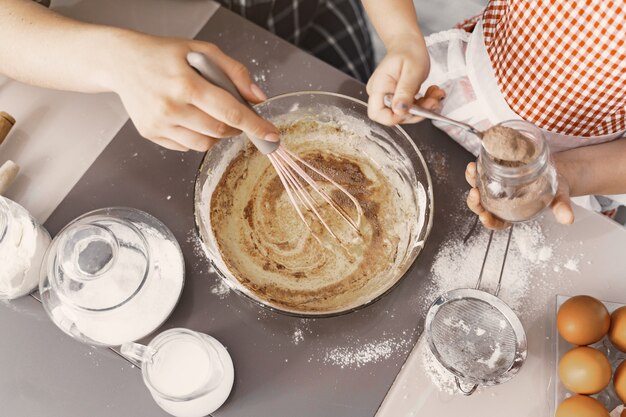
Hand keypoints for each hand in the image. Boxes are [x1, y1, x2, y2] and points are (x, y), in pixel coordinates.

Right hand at [107, 32, 277, 150]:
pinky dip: (196, 136)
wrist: (122, 62)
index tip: (272, 136)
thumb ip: (234, 72)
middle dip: (235, 126)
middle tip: (232, 112)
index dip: (255, 126)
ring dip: (216, 133)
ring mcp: (159, 123)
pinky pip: (186, 146)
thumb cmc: (164, 54)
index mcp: (186, 83)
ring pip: (205, 143)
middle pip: (220, 130)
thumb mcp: (202, 50)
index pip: (230, 111)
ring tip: (206, 111)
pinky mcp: (150, 134)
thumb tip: (258, 98)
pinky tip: (187, 116)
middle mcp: (171, 107)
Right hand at [366, 35, 444, 124]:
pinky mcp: (399, 98)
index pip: (377, 113)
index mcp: (378, 87)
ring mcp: (389, 97)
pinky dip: (424, 104)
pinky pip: (410, 108)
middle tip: (433, 100)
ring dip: (424, 108)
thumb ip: (405, 92)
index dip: (394, 117)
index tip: (413, 110)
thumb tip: (399, 111)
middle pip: (394, 116)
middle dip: (416, 112)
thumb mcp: (411, 71)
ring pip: (406, 114)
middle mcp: (381, 94)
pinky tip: (431, 94)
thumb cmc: (408, 52)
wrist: (409, 43)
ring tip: (435, 94)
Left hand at [465, 160, 574, 229]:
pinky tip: (474, 163)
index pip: (497, 223)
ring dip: (471, 181)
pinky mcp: (494, 174)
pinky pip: (480, 174)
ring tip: (472, 171)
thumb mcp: (559, 197)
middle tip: (474, 193)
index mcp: (512, 213)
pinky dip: (476, 170)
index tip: (485, 217)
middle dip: (474, 202)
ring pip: (477, 188)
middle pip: (481, 207)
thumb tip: (568, 219)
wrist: (554, 169)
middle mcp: (500, 202)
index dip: (489, 222)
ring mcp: (494, 188)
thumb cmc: (554, 187)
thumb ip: (561, 208)